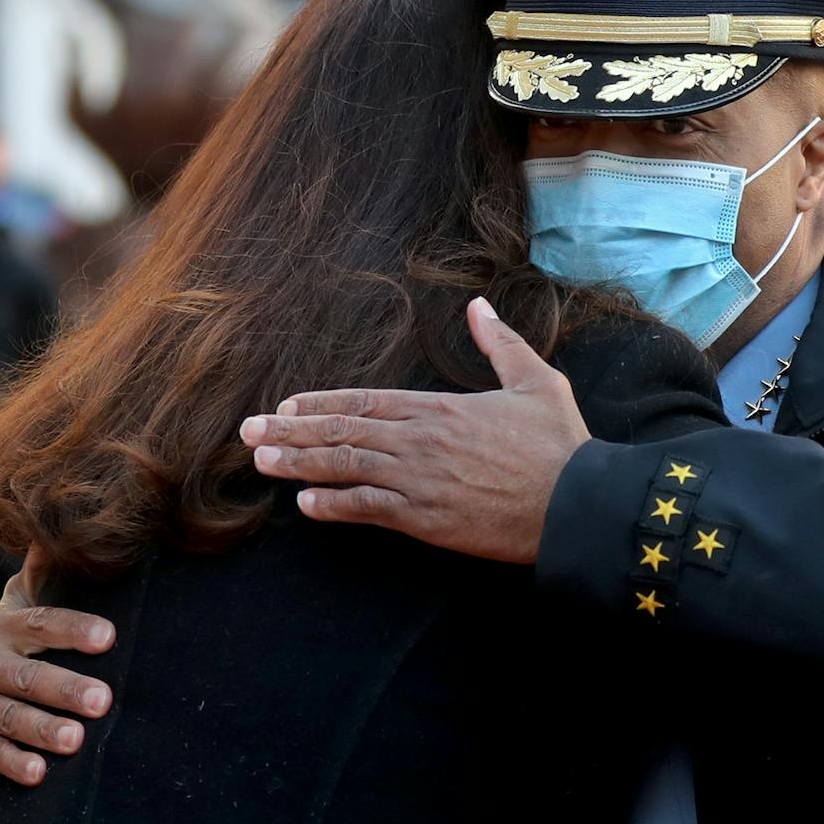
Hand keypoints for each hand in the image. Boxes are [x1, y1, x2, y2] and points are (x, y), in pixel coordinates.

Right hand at [0, 547, 115, 785]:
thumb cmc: (24, 640)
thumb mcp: (32, 606)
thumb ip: (49, 574)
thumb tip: (65, 531)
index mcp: (0, 624)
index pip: (40, 623)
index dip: (74, 630)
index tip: (110, 638)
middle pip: (24, 676)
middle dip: (65, 689)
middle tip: (103, 701)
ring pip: (5, 716)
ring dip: (41, 729)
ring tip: (76, 740)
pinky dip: (12, 763)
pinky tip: (39, 773)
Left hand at [239, 298, 591, 563]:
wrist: (575, 502)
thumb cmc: (560, 442)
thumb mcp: (536, 380)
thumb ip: (500, 343)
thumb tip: (479, 305)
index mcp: (440, 408)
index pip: (366, 402)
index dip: (322, 403)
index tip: (288, 403)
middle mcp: (420, 440)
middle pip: (343, 431)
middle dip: (292, 430)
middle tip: (248, 431)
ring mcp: (419, 480)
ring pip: (345, 466)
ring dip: (299, 462)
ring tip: (262, 459)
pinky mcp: (426, 518)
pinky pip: (368, 509)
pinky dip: (334, 505)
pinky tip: (306, 503)